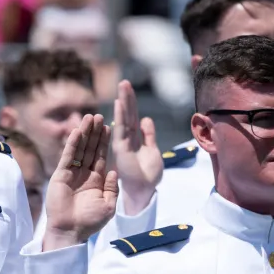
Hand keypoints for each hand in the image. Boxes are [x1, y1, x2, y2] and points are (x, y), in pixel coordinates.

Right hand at [42, 114, 118, 250]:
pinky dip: (72, 144)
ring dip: (84, 134)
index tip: (108, 126)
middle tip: (98, 116)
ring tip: (89, 118)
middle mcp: (84, 174)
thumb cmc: (90, 222)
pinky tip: (76, 132)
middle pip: (90, 148)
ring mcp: (72, 174)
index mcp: (97, 180)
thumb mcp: (108, 205)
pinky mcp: (61, 175)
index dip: (104, 141)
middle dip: (95, 133)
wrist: (71, 231)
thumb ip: (113, 188)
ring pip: (79, 149)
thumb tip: (115, 171)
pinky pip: (67, 157)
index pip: (101, 156)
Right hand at [111, 80, 161, 215]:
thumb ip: (149, 136)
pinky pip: (120, 130)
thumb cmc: (148, 175)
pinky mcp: (121, 150)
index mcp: (135, 139)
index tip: (130, 90)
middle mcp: (127, 139)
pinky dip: (120, 116)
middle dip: (126, 98)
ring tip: (122, 86)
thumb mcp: (153, 151)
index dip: (132, 104)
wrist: (144, 191)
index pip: (133, 118)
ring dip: (123, 102)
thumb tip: (145, 119)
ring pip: (123, 119)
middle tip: (124, 81)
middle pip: (127, 115)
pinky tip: (120, 104)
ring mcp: (123, 144)